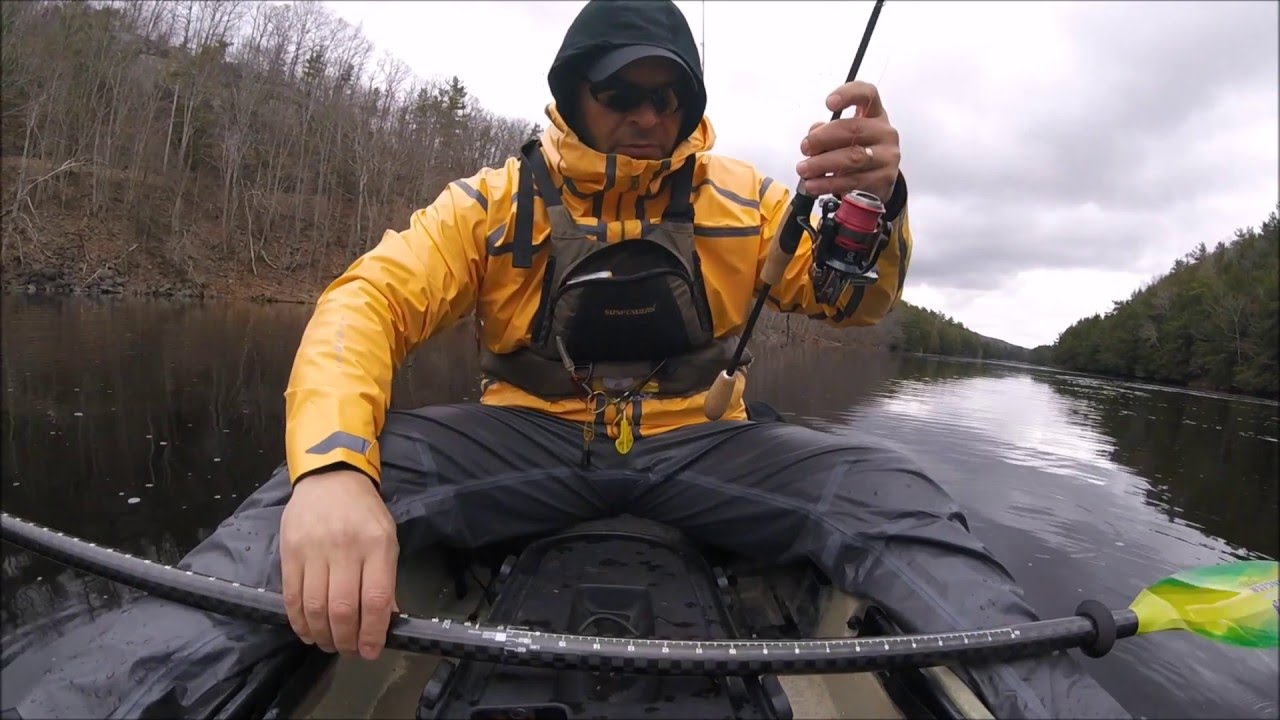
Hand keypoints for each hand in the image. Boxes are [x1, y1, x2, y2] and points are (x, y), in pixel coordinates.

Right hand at [279, 468, 398, 659]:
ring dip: (323, 635)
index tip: (371, 651)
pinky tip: (308, 632)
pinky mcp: (289, 552)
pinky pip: (292, 596)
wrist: (329, 478)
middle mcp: (345, 548)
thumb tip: (385, 620)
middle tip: (349, 652)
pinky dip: (299, 621)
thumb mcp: (386, 539)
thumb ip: (385, 579)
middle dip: (346, 640)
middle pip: (343, 608)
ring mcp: (314, 550)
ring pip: (316, 607)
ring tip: (329, 645)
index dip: (372, 632)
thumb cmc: (363, 512)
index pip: (375, 599)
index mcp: (377, 545)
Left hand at [796, 80, 899, 201]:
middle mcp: (884, 132)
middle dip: (823, 138)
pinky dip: (828, 183)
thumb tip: (813, 134)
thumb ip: (826, 131)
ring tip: (803, 169)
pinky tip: (813, 185)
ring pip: (853, 157)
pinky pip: (853, 181)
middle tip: (805, 148)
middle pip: (854, 128)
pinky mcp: (884, 179)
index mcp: (875, 114)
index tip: (828, 103)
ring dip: (822, 163)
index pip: (868, 94)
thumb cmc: (856, 151)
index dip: (848, 94)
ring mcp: (887, 156)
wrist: (877, 180)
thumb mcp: (842, 137)